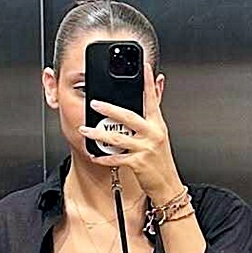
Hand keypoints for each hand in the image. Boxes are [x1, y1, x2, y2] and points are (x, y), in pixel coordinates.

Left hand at [78, 61, 182, 202]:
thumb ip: (153, 112)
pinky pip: (117, 158)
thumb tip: (158, 85)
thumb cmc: (160, 161)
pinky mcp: (138, 163)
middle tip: (95, 103)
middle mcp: (153, 134)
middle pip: (129, 117)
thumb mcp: (160, 134)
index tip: (144, 67)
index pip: (152, 99)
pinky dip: (104, 157)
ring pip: (118, 138)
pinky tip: (94, 154)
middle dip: (110, 109)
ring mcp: (145, 149)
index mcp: (157, 125)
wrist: (167, 185)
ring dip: (99, 134)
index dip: (148, 83)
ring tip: (85, 129)